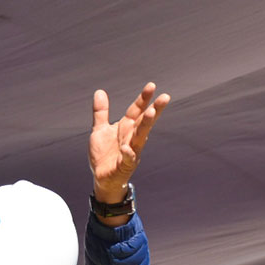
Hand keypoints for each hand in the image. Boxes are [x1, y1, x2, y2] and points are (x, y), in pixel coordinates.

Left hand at [89, 84, 169, 203]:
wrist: (102, 178)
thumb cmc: (104, 154)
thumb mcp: (99, 130)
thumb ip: (101, 112)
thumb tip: (100, 91)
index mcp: (126, 127)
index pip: (136, 110)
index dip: (143, 99)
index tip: (152, 86)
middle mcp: (131, 137)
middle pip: (144, 121)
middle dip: (154, 109)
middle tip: (165, 97)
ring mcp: (131, 150)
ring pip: (140, 137)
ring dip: (145, 125)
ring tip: (151, 113)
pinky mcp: (125, 165)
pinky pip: (128, 158)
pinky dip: (128, 153)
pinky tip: (126, 148)